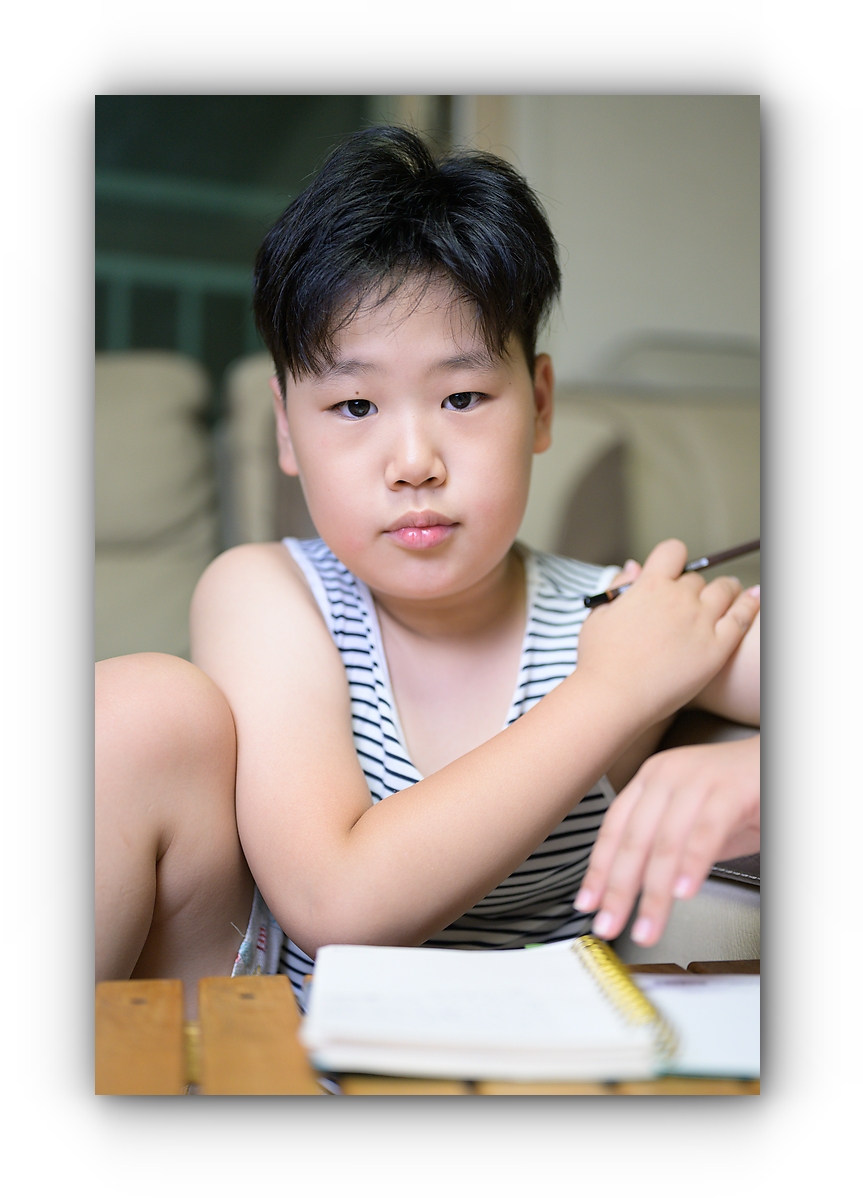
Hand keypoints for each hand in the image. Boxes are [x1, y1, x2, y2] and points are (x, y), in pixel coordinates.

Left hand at [574, 735, 759, 945]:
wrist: (784, 763)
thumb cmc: (741, 792)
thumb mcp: (693, 822)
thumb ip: (665, 849)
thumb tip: (635, 887)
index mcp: (651, 780)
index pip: (613, 829)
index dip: (598, 870)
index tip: (587, 904)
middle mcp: (666, 775)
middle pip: (632, 839)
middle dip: (619, 890)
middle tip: (610, 923)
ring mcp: (696, 780)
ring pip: (664, 842)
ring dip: (654, 892)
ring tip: (649, 925)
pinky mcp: (728, 790)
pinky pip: (703, 832)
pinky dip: (691, 865)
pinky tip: (683, 893)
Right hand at [576, 540, 760, 728]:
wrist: (614, 695)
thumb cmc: (600, 660)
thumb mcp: (599, 615)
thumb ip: (619, 587)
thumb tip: (633, 567)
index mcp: (649, 585)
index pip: (673, 551)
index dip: (674, 558)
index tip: (673, 571)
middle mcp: (679, 598)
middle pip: (697, 579)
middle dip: (693, 588)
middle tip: (692, 602)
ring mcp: (700, 621)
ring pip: (725, 591)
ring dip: (726, 590)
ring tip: (729, 594)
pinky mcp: (717, 646)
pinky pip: (742, 618)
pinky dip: (748, 606)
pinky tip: (752, 602)